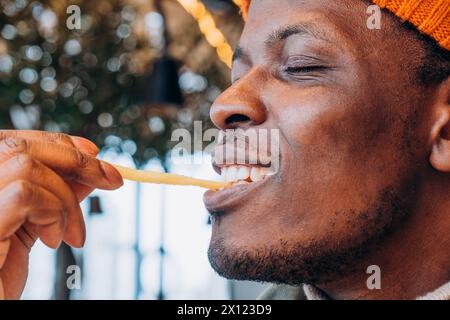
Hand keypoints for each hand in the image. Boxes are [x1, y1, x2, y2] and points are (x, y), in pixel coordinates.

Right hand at [0, 130, 122, 298]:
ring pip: (28, 167)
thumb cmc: (0, 273)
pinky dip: (53, 213)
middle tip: (112, 180)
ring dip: (65, 200)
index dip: (57, 143)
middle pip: (21, 148)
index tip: (94, 153)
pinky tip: (54, 241)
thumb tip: (86, 175)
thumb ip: (54, 197)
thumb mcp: (35, 227)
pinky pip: (26, 194)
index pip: (16, 143)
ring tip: (72, 234)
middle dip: (77, 160)